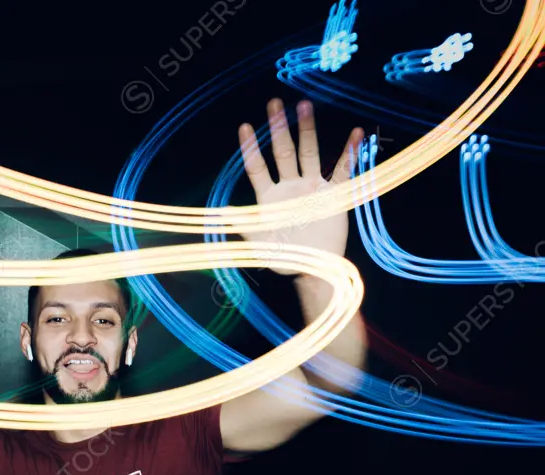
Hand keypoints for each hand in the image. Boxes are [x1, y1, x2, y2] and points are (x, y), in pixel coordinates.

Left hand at [238, 98, 363, 274]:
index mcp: (268, 197)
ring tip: (305, 106)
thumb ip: (243, 226)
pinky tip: (355, 133)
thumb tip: (221, 213)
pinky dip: (350, 153)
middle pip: (282, 152)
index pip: (256, 167)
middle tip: (275, 103)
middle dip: (279, 128)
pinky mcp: (334, 195)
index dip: (250, 148)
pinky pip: (344, 170)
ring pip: (309, 154)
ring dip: (307, 131)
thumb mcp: (259, 244)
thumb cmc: (283, 258)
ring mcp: (311, 188)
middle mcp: (289, 187)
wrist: (314, 269)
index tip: (245, 126)